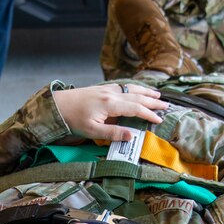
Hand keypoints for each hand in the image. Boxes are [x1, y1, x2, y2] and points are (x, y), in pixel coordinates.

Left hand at [53, 83, 167, 142]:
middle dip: (153, 101)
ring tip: (157, 95)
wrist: (57, 105)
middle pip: (137, 96)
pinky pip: (124, 87)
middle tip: (166, 105)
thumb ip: (113, 133)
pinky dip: (134, 88)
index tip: (159, 120)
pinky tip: (137, 90)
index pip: (136, 108)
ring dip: (145, 92)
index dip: (149, 115)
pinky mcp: (102, 88)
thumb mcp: (92, 131)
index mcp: (110, 104)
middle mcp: (111, 93)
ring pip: (131, 89)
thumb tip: (132, 137)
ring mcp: (107, 89)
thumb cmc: (73, 119)